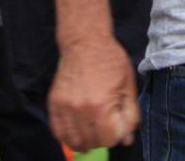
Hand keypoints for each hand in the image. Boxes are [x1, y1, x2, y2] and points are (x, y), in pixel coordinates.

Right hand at [48, 35, 138, 151]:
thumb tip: (127, 139)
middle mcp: (80, 109)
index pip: (109, 139)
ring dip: (85, 141)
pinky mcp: (54, 103)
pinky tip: (77, 132)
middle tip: (106, 126)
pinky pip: (58, 131)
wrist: (85, 42)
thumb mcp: (129, 86)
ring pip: (73, 141)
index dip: (116, 135)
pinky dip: (67, 137)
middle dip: (102, 138)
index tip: (118, 125)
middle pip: (91, 142)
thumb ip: (130, 115)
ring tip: (92, 132)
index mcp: (101, 105)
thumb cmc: (111, 61)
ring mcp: (65, 107)